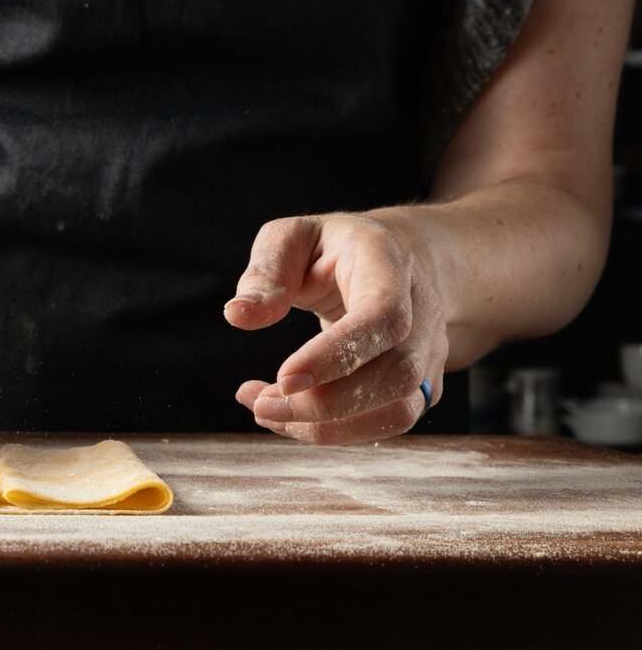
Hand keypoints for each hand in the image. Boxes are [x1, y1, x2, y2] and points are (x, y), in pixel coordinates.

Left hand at [224, 213, 446, 444]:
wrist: (394, 258)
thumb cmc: (334, 248)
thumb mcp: (292, 237)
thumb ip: (267, 271)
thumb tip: (238, 314)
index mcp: (390, 265)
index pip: (382, 316)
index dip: (337, 355)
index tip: (284, 379)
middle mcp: (423, 312)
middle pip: (395, 374)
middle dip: (324, 404)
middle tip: (261, 406)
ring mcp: (429, 353)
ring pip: (399, 410)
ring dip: (329, 427)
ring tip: (267, 412)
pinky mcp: (421, 385)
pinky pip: (388, 422)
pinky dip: (336, 431)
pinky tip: (290, 417)